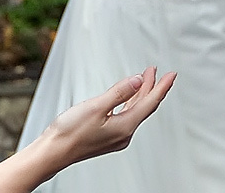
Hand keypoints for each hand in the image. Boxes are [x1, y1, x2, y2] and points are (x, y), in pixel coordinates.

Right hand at [42, 67, 176, 165]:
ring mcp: (115, 136)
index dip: (162, 87)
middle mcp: (124, 134)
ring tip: (144, 79)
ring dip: (140, 94)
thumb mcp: (97, 106)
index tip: (171, 75)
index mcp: (125, 127)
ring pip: (134, 111)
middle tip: (155, 71)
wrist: (52, 153)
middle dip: (151, 87)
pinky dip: (129, 103)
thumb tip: (138, 81)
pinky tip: (127, 97)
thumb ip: (119, 92)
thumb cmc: (70, 133)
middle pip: (144, 107)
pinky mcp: (107, 136)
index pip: (150, 103)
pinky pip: (125, 116)